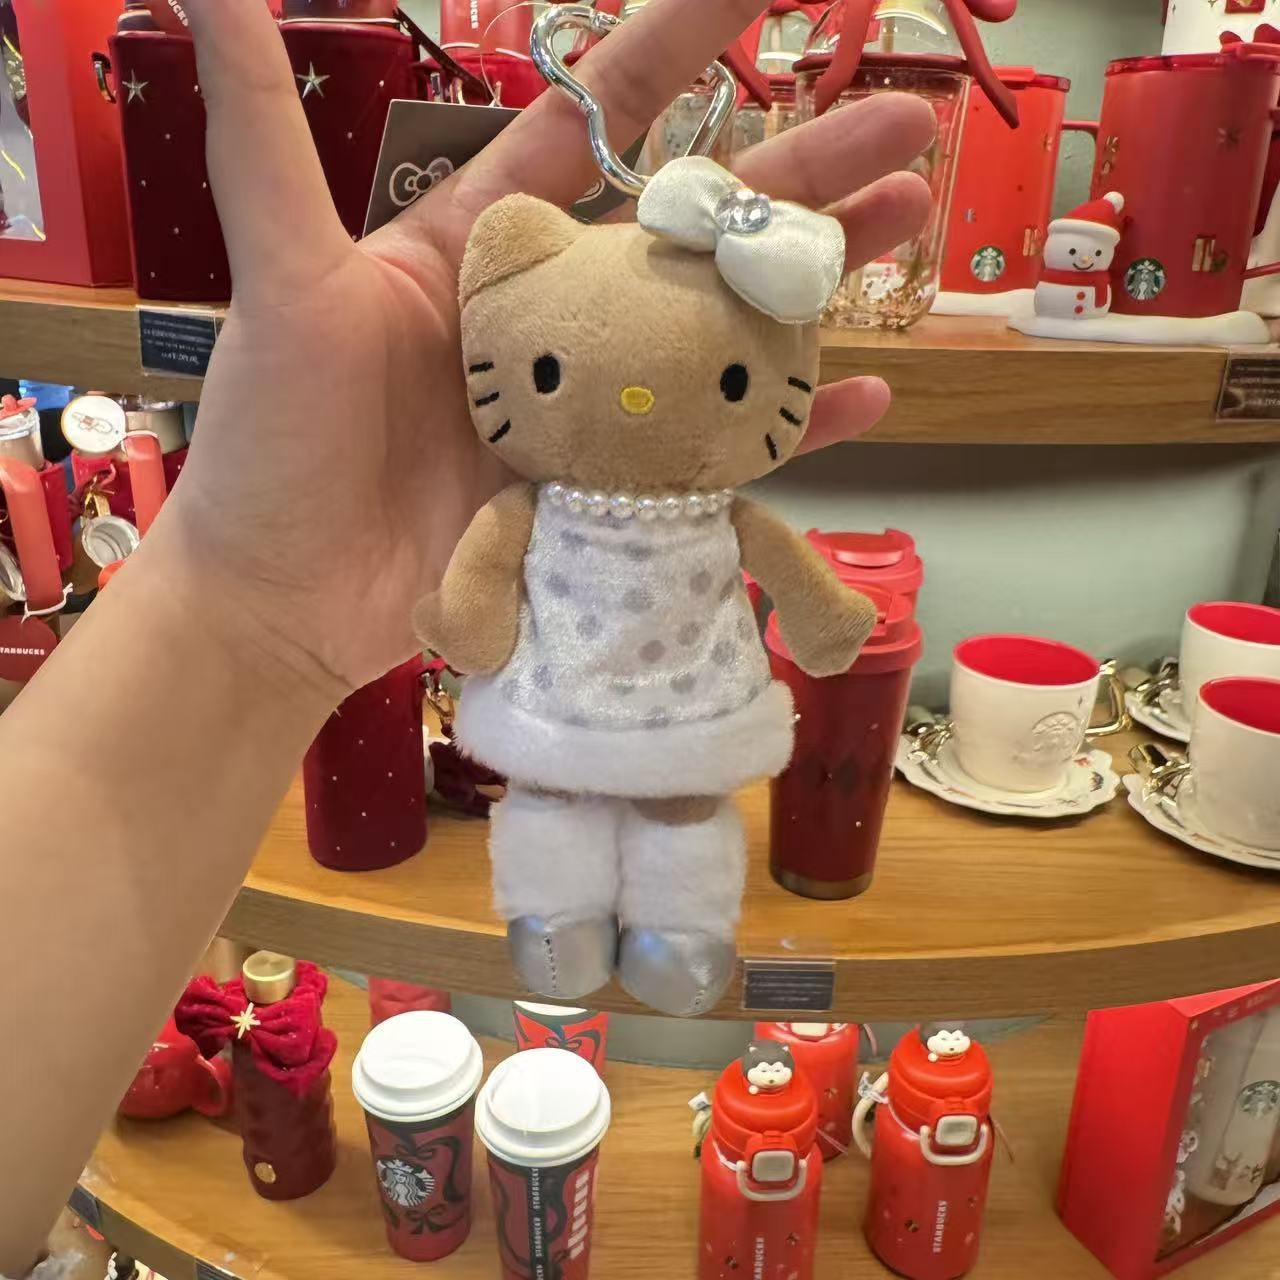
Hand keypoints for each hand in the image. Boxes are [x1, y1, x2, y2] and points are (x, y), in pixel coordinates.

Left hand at [161, 0, 932, 702]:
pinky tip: (863, 393)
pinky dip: (789, 428)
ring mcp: (593, 408)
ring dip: (815, 280)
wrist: (286, 602)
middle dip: (796, 172)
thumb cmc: (276, 446)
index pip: (597, 125)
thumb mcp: (279, 285)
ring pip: (724, 329)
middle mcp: (557, 318)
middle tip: (900, 131)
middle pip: (693, 228)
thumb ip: (263, 140)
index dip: (678, 50)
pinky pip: (719, 453)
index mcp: (490, 251)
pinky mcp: (612, 491)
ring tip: (907, 228)